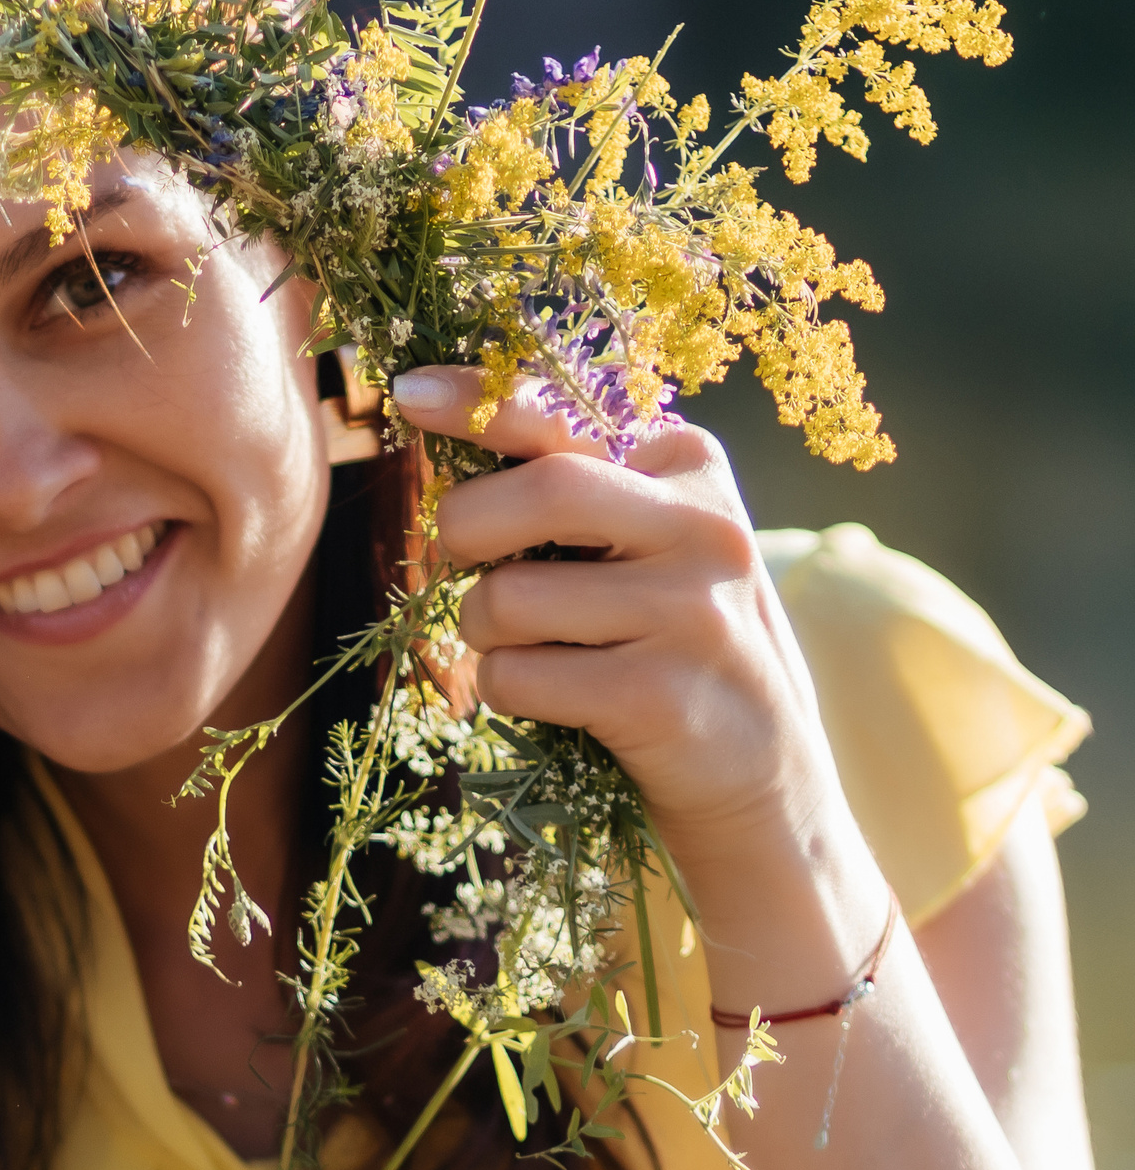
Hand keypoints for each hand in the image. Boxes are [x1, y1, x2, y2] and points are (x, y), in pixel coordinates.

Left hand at [391, 365, 889, 1000]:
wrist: (761, 775)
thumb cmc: (666, 639)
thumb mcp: (640, 543)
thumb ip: (567, 481)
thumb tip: (431, 408)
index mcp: (691, 467)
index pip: (567, 418)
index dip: (479, 401)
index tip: (407, 395)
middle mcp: (705, 528)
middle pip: (540, 494)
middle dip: (465, 532)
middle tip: (466, 569)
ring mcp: (690, 613)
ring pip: (507, 599)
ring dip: (483, 634)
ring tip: (537, 650)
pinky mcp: (658, 696)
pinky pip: (516, 678)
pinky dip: (505, 692)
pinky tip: (562, 702)